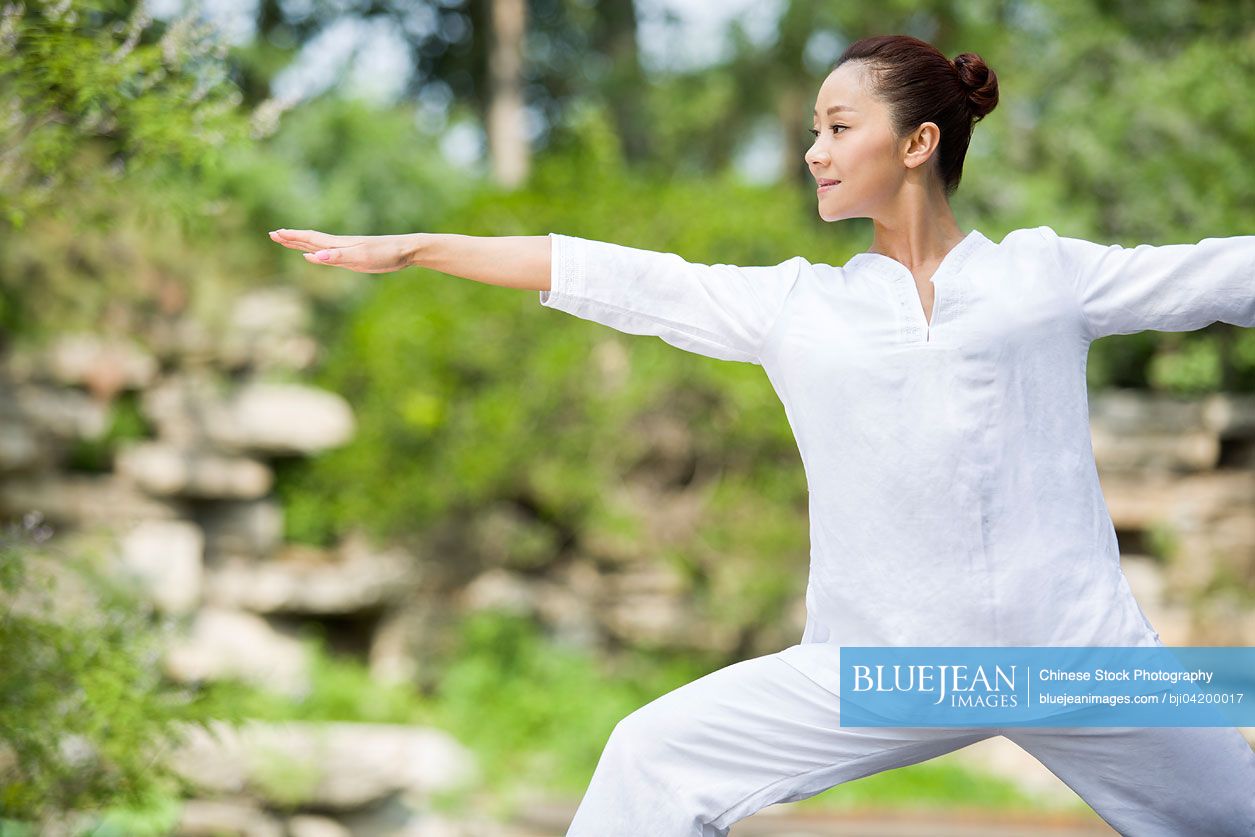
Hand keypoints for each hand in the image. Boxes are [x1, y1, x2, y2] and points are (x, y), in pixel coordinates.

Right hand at [267, 229, 417, 273]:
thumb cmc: (385, 254)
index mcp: (338, 244)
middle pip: (310, 240)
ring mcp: (347, 250)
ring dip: (302, 244)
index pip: (310, 239)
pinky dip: (318, 255)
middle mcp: (340, 245)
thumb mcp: (360, 257)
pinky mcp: (355, 257)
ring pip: (319, 246)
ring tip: (288, 241)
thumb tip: (313, 257)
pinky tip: (315, 256)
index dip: (292, 236)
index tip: (274, 233)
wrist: (406, 251)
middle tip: (273, 234)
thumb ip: (336, 257)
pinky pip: (330, 255)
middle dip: (292, 238)